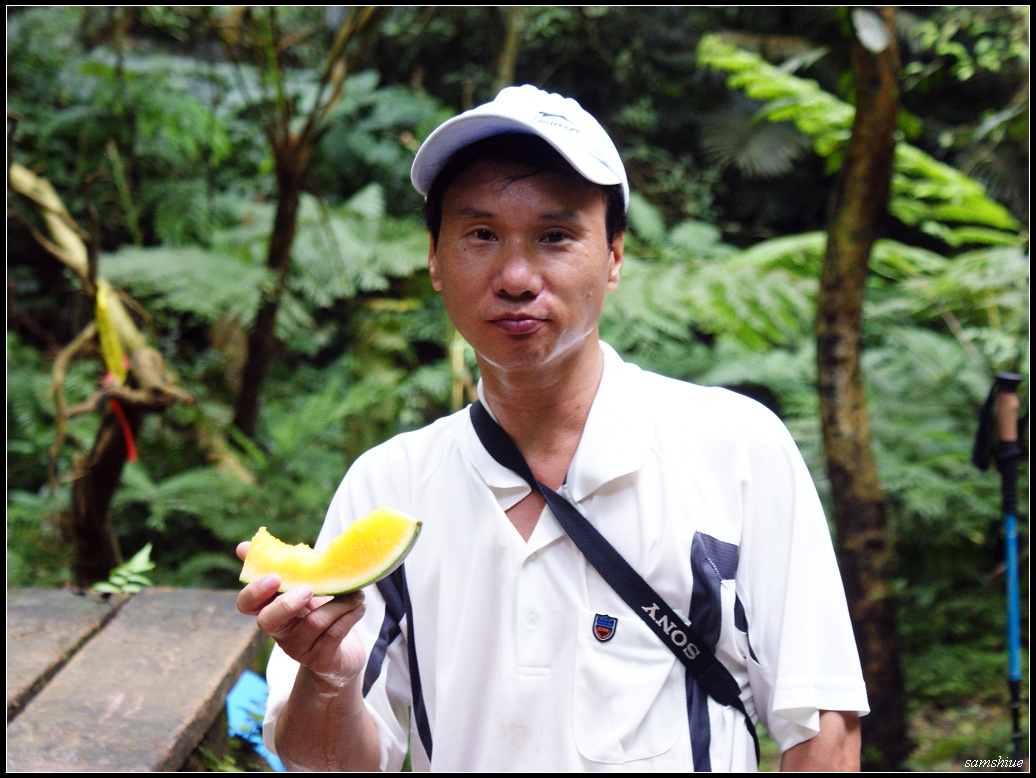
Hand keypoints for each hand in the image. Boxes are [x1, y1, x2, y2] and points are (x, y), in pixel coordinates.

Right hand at [236, 541, 367, 686]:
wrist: (344, 654)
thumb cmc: (321, 613)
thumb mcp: (304, 587)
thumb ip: (285, 567)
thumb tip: (243, 546)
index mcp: (272, 610)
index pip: (247, 604)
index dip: (254, 591)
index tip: (274, 577)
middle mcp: (280, 632)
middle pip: (268, 621)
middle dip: (287, 603)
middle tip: (309, 588)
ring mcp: (298, 649)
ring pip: (314, 622)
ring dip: (340, 602)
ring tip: (357, 594)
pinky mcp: (320, 659)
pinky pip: (334, 633)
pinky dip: (350, 615)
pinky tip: (360, 607)